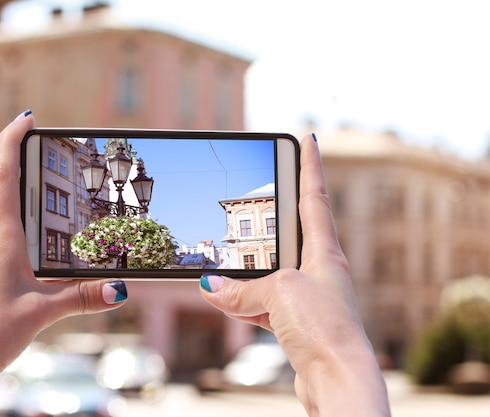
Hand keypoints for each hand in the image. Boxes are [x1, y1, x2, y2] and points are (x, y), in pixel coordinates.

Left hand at [0, 111, 127, 416]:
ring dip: (21, 235)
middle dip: (32, 201)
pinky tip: (16, 279)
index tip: (26, 118)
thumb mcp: (40, 315)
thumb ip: (81, 297)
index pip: (2, 175)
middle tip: (59, 213)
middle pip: (6, 202)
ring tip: (41, 261)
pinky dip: (5, 255)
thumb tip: (118, 289)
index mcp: (0, 240)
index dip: (12, 140)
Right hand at [199, 134, 389, 416]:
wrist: (338, 380)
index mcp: (325, 252)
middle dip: (273, 216)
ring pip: (272, 273)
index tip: (310, 137)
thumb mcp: (279, 293)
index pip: (316, 197)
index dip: (311, 165)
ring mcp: (310, 299)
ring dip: (247, 271)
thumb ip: (242, 288)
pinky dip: (245, 303)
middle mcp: (321, 272)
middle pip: (291, 233)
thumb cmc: (324, 327)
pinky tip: (226, 303)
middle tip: (258, 196)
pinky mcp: (299, 325)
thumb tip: (211, 288)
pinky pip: (265, 305)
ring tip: (222, 266)